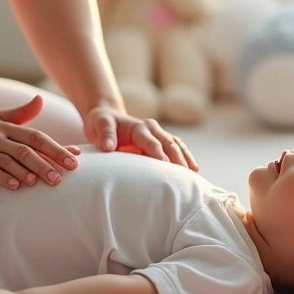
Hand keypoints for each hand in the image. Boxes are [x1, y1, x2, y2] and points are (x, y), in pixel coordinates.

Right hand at [0, 95, 80, 188]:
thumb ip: (21, 112)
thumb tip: (40, 100)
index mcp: (6, 127)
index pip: (36, 137)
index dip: (56, 148)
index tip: (74, 159)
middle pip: (26, 150)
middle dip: (46, 163)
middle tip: (62, 178)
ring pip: (9, 161)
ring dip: (27, 172)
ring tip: (42, 182)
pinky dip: (4, 178)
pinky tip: (17, 186)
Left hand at [84, 105, 198, 170]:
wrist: (107, 116)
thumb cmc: (102, 123)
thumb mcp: (99, 124)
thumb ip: (105, 134)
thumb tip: (109, 146)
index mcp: (139, 127)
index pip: (152, 143)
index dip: (160, 156)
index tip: (167, 168)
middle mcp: (152, 128)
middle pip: (170, 144)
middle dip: (179, 159)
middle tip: (186, 177)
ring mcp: (158, 133)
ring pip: (177, 145)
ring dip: (186, 158)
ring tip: (195, 175)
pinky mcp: (161, 139)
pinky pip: (177, 147)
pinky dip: (186, 157)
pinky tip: (193, 170)